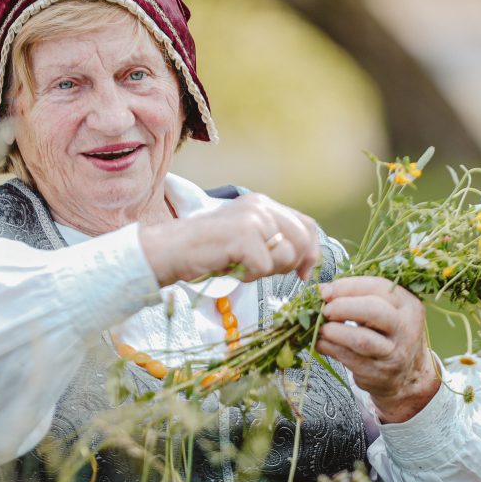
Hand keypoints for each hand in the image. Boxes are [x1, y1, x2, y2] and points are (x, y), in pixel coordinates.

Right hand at [140, 193, 320, 285]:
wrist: (169, 250)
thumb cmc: (205, 251)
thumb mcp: (245, 238)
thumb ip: (272, 240)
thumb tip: (306, 261)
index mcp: (262, 204)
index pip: (306, 225)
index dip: (311, 252)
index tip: (302, 274)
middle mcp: (260, 206)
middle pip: (302, 241)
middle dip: (289, 265)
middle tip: (262, 271)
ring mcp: (252, 219)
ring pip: (286, 256)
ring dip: (265, 271)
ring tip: (239, 266)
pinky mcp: (243, 236)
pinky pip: (263, 268)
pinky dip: (247, 277)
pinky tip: (229, 269)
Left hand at [316, 276, 439, 423]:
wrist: (407, 374)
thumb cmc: (387, 333)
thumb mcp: (383, 310)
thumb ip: (356, 296)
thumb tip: (322, 290)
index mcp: (409, 304)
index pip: (378, 287)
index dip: (347, 286)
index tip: (325, 291)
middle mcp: (406, 328)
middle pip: (373, 310)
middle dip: (342, 307)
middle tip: (325, 310)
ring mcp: (394, 353)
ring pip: (360, 339)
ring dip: (334, 331)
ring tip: (321, 327)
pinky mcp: (378, 373)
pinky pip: (349, 358)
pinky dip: (330, 347)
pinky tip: (321, 342)